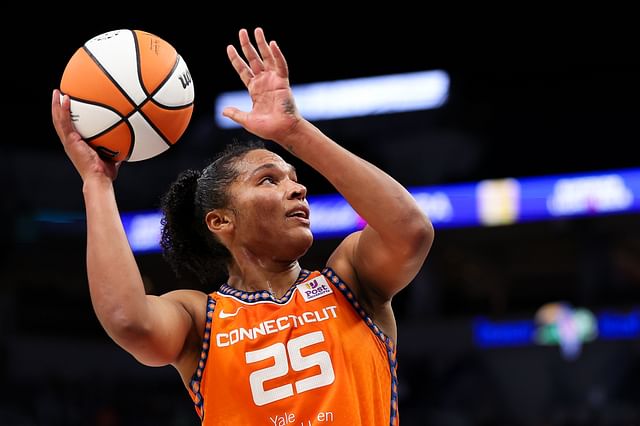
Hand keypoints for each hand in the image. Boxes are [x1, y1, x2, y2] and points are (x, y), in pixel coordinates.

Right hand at [52, 89, 119, 181]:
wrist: (99, 179)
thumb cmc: (105, 173)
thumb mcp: (113, 156)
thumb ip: (117, 147)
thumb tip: (130, 140)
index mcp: (77, 145)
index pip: (69, 128)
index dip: (67, 116)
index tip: (69, 105)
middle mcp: (70, 142)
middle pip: (60, 121)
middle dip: (58, 107)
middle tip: (59, 93)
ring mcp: (69, 141)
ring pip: (58, 120)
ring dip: (56, 105)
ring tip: (57, 92)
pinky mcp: (70, 141)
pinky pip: (65, 122)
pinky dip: (64, 110)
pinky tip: (66, 99)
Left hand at [223, 28, 300, 142]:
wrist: (282, 131)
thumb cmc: (267, 128)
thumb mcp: (247, 120)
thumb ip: (236, 114)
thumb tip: (223, 111)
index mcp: (254, 90)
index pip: (243, 70)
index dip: (236, 59)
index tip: (229, 47)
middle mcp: (263, 82)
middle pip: (253, 59)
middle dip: (247, 45)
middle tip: (242, 32)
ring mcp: (273, 81)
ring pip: (267, 58)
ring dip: (262, 44)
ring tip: (257, 30)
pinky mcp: (283, 82)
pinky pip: (280, 66)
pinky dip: (277, 55)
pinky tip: (272, 44)